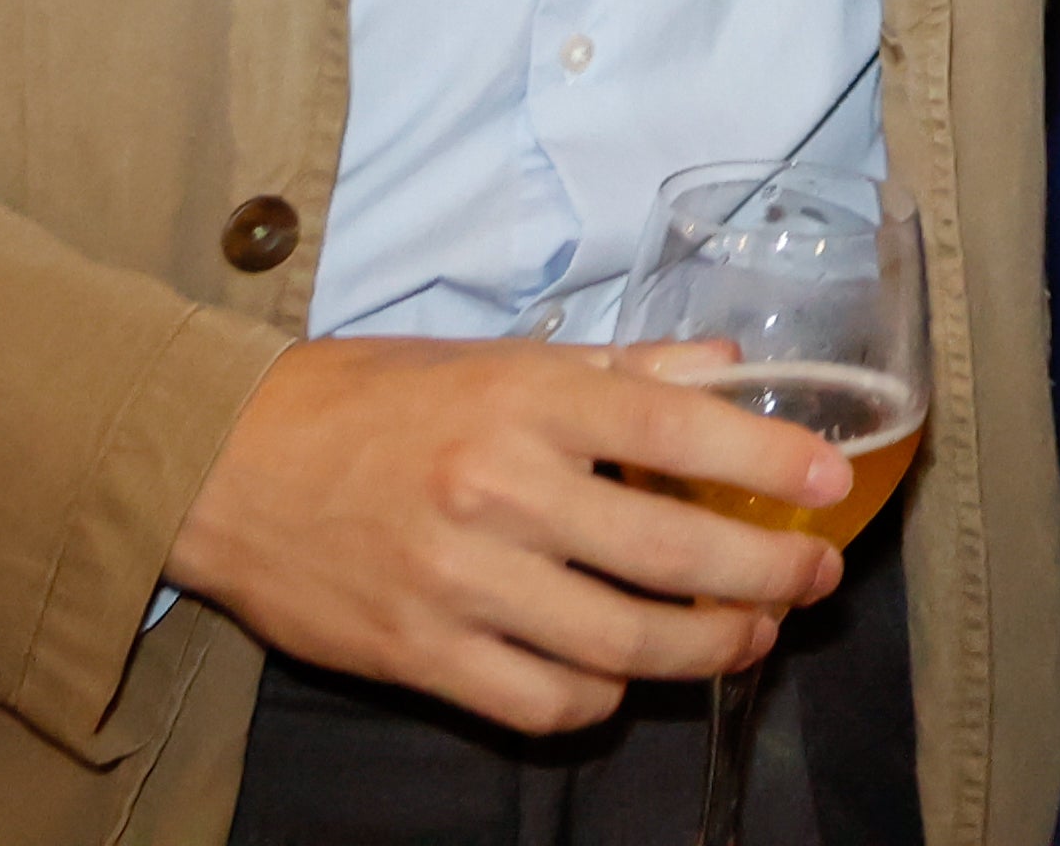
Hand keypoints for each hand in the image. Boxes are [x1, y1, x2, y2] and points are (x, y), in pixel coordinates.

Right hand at [165, 337, 852, 732]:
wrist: (225, 464)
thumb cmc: (368, 399)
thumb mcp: (498, 359)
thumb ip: (618, 372)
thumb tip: (725, 368)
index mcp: (528, 403)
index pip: (683, 430)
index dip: (772, 461)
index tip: (834, 482)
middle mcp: (501, 491)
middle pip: (674, 555)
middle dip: (767, 576)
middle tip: (814, 581)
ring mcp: (461, 584)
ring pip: (624, 644)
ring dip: (707, 650)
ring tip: (747, 636)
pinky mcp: (422, 656)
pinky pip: (546, 699)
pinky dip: (603, 695)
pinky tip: (625, 673)